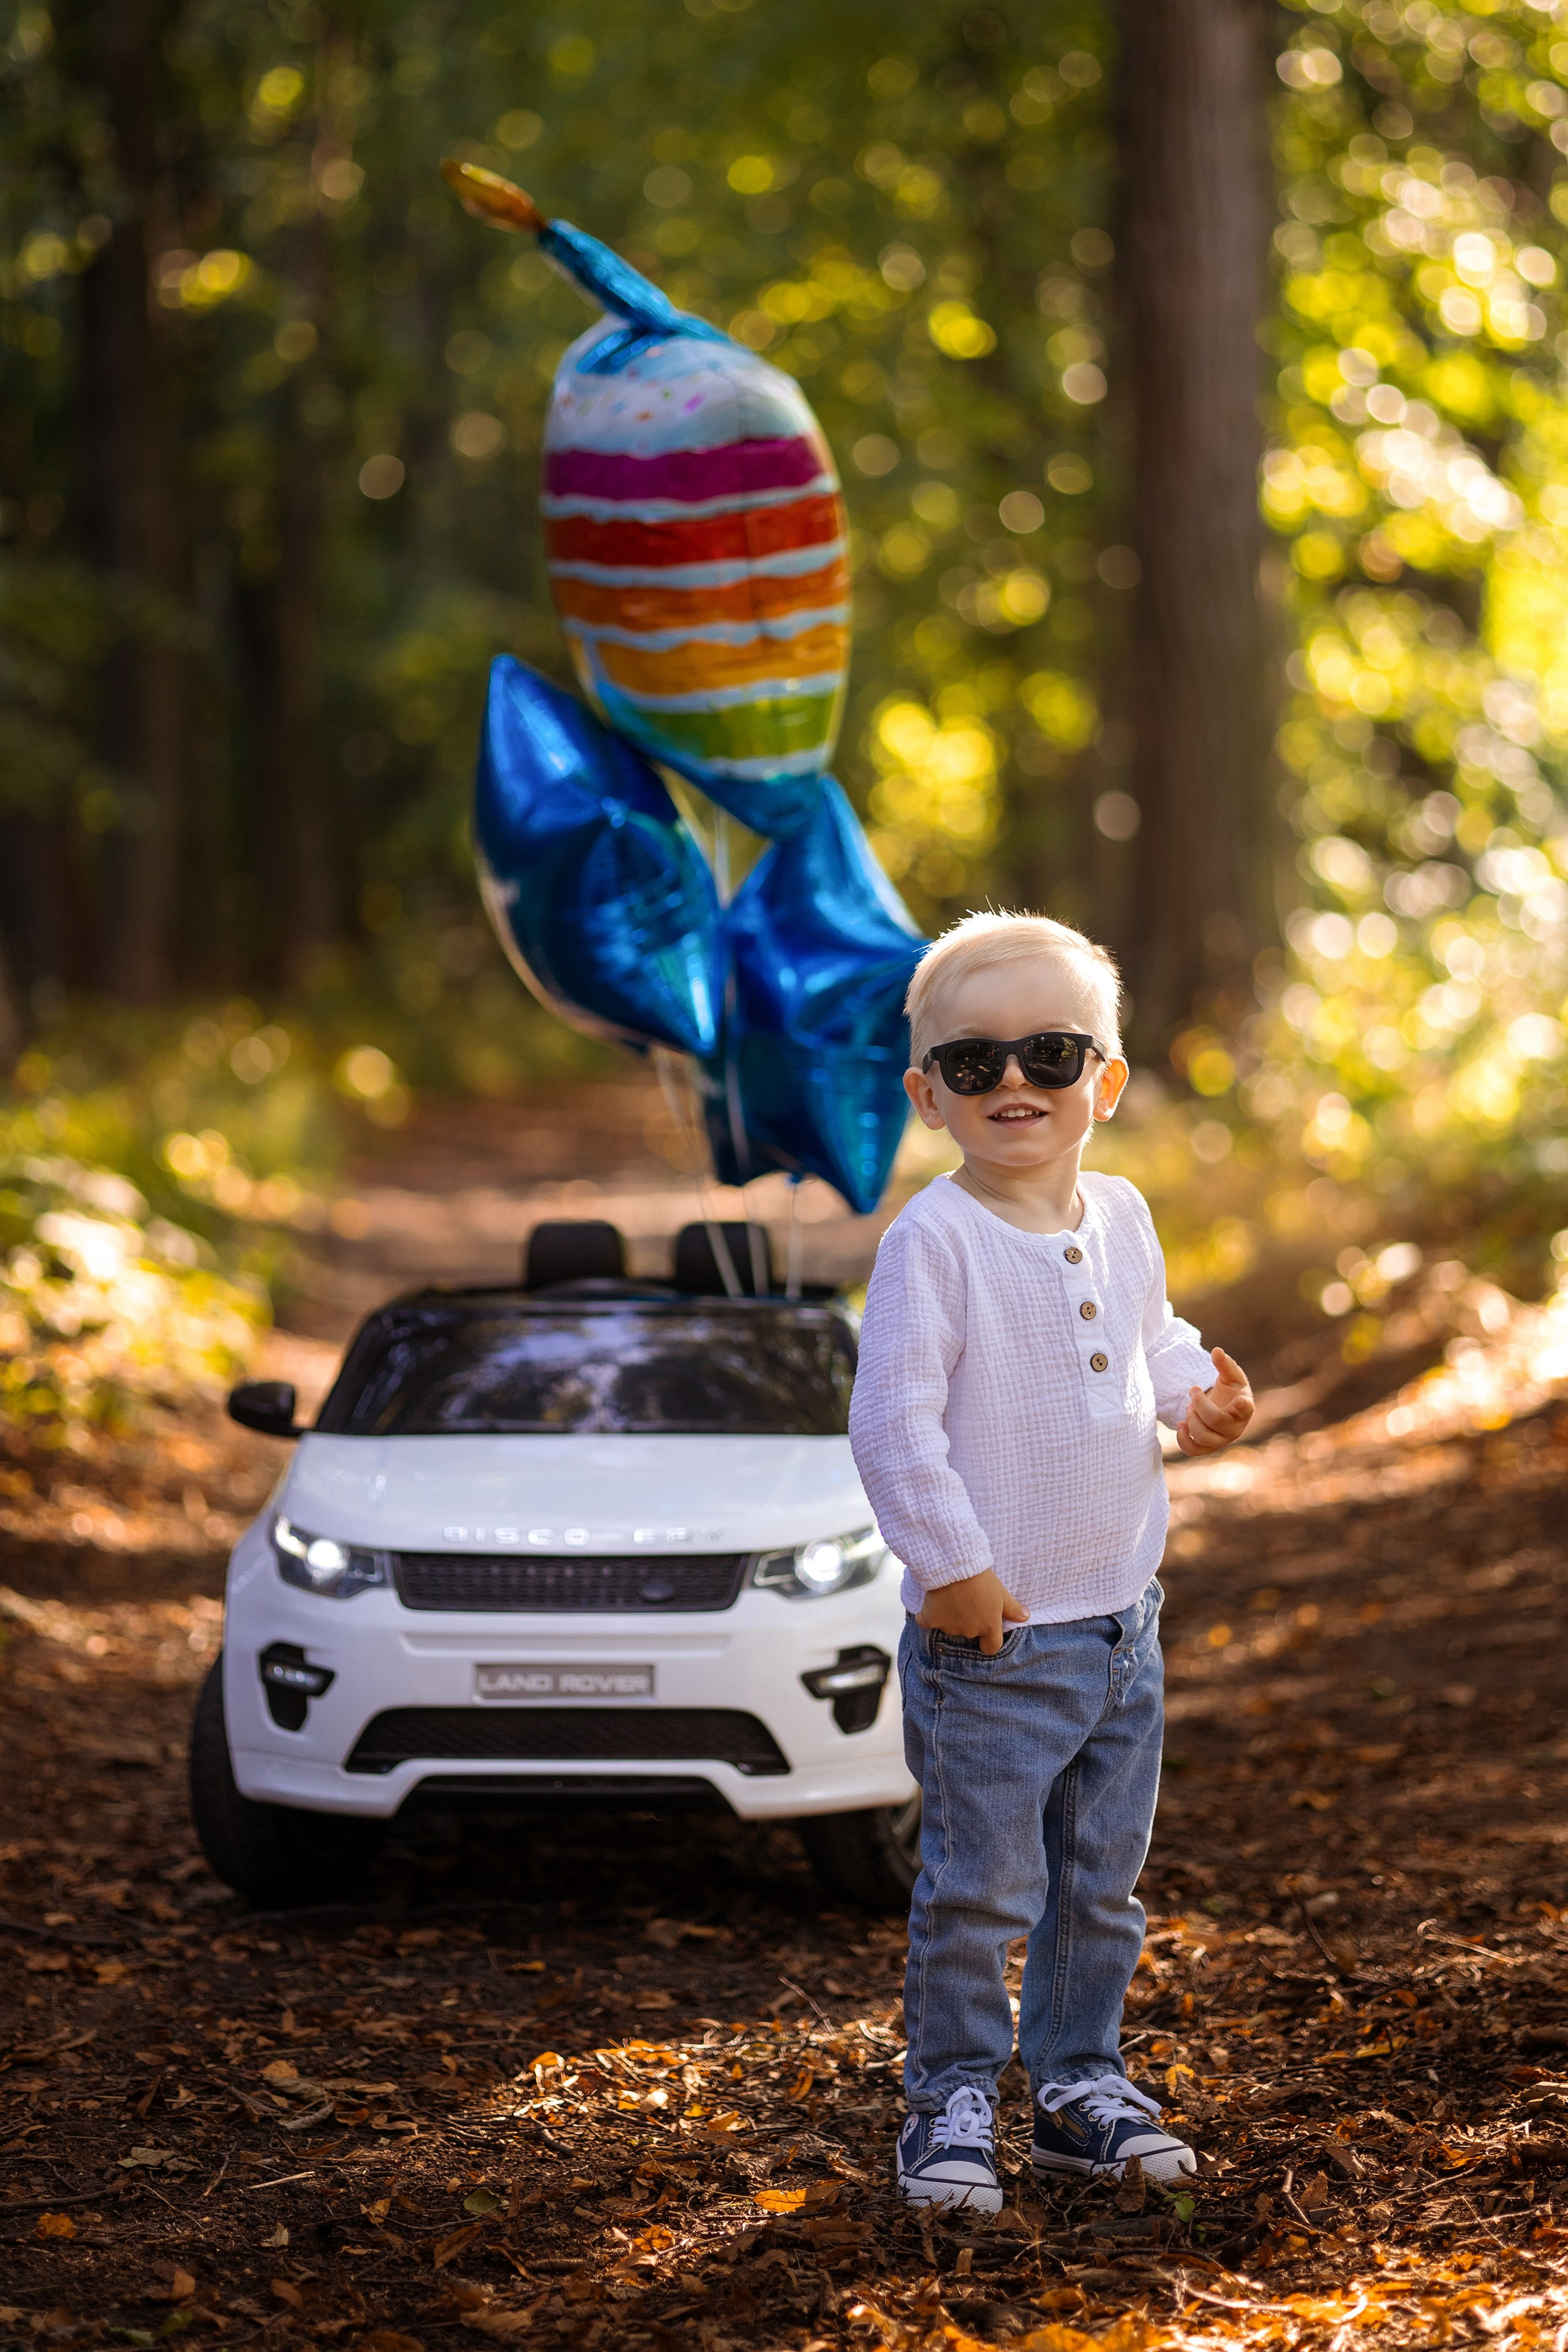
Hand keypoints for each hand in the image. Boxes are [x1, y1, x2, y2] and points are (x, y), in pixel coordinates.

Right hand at [915, 1567, 1029, 1654]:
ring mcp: (948, 1627)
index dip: (989, 1639)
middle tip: (968, 1601)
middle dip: (969, 1621)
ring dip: (951, 1616)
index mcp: (988, 1627)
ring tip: (952, 1596)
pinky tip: (932, 1604)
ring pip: (950, 1626)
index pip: (991, 1647)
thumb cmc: (982, 1579)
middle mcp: (968, 1632)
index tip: (986, 1626)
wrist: (954, 1565)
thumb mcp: (1002, 1592)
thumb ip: (1013, 1608)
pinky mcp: (930, 1619)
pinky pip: (927, 1622)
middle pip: (969, 1633)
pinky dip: (928, 1616)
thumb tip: (1025, 1617)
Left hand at [1176, 1346, 1253, 1456]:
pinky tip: (1181, 1424)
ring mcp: (1222, 1440)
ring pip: (1203, 1436)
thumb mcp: (1230, 1376)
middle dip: (1200, 1403)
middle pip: (1216, 1421)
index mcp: (1244, 1408)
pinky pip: (1193, 1451)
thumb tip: (1216, 1350)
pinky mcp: (1207, 1448)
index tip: (1239, 1400)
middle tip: (1193, 1389)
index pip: (1246, 1410)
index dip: (1243, 1407)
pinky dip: (1183, 1439)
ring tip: (1190, 1405)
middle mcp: (1236, 1428)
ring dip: (1191, 1417)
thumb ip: (1225, 1364)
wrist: (1225, 1408)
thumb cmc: (1231, 1391)